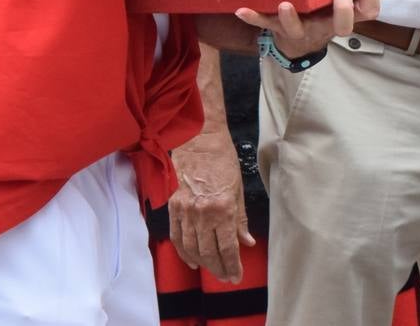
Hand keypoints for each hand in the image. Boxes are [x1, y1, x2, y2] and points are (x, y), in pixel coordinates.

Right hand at [169, 128, 252, 282]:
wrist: (200, 142)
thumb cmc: (224, 162)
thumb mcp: (239, 190)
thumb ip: (241, 219)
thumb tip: (247, 242)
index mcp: (223, 208)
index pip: (228, 247)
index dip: (232, 265)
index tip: (236, 276)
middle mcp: (202, 213)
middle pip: (209, 252)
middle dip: (219, 269)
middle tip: (226, 277)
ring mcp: (185, 211)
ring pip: (191, 249)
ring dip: (202, 264)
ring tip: (212, 271)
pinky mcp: (173, 208)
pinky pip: (177, 237)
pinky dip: (184, 253)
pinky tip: (192, 261)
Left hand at [235, 0, 384, 59]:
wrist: (299, 43)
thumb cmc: (331, 13)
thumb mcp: (358, 3)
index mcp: (348, 16)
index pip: (368, 12)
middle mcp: (326, 25)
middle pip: (341, 25)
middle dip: (341, 7)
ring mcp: (301, 28)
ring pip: (298, 28)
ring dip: (291, 17)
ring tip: (287, 3)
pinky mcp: (277, 27)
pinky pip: (264, 24)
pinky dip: (253, 17)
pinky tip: (240, 8)